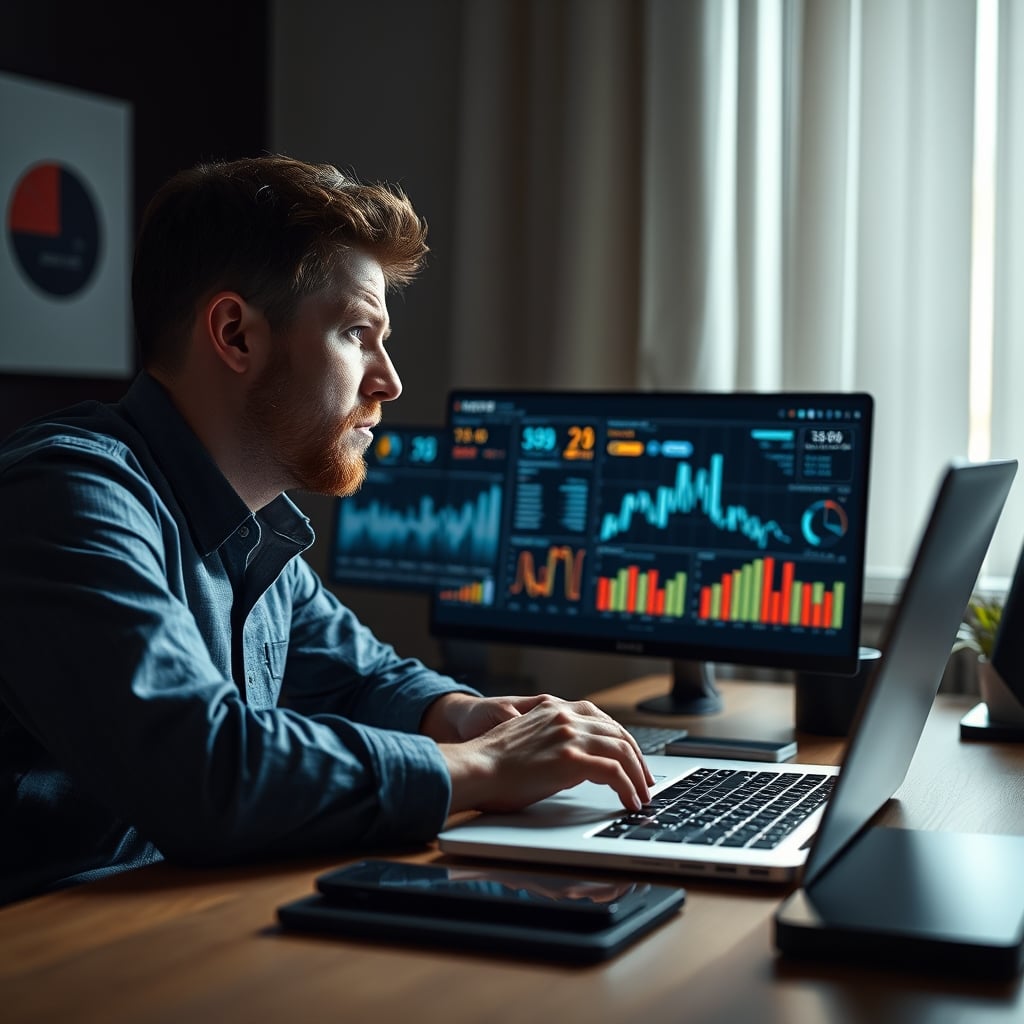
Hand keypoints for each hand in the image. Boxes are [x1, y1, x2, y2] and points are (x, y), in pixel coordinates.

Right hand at [437, 695, 653, 813]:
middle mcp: (565, 716)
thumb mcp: (526, 738)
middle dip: (636, 757)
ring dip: (637, 775)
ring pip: (622, 750)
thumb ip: (552, 739)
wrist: (474, 768)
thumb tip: (572, 760)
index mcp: (554, 709)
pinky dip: (628, 787)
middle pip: (618, 732)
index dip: (621, 739)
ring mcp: (570, 736)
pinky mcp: (571, 759)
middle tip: (644, 779)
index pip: (601, 718)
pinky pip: (614, 772)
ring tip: (641, 794)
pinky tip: (630, 801)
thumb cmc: (492, 763)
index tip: (630, 757)